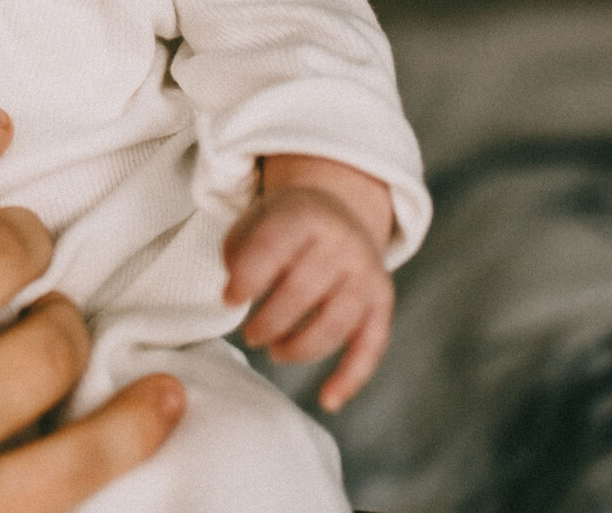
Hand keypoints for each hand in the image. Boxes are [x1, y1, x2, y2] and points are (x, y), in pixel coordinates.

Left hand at [222, 157, 394, 413]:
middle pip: (303, 292)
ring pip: (335, 324)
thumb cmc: (285, 227)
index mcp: (304, 216)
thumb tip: (234, 297)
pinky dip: (351, 377)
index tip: (229, 299)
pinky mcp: (381, 303)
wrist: (342, 211)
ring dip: (299, 348)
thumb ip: (239, 252)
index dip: (249, 278)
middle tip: (251, 334)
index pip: (274, 248)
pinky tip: (328, 400)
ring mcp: (366, 274)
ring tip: (275, 351)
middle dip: (270, 321)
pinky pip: (372, 346)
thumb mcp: (256, 220)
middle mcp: (342, 243)